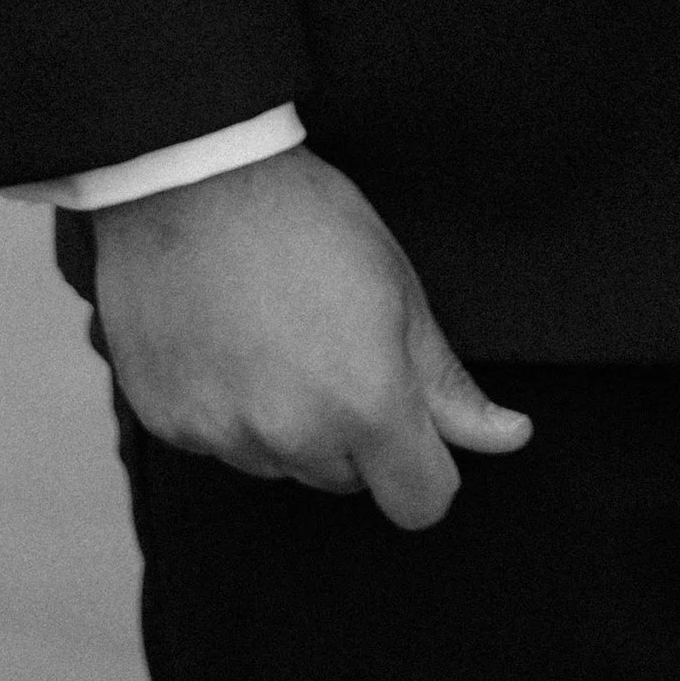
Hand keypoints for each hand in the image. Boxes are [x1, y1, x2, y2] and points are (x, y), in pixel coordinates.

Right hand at [92, 143, 530, 529]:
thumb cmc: (304, 218)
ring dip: (288, 422)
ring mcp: (222, 436)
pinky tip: (225, 340)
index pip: (421, 502)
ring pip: (282, 463)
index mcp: (365, 404)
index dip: (426, 466)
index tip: (414, 426)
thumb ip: (447, 382)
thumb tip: (512, 437)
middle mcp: (292, 438)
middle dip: (354, 431)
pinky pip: (220, 443)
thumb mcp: (397, 287)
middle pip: (350, 479)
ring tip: (273, 333)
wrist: (187, 178)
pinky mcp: (167, 425)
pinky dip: (228, 408)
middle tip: (333, 343)